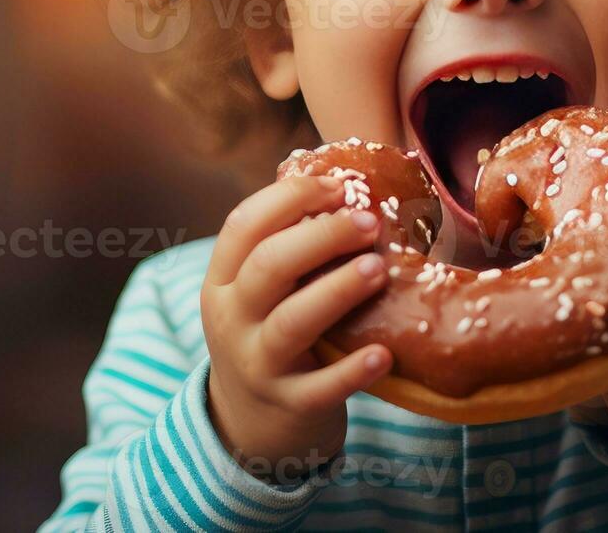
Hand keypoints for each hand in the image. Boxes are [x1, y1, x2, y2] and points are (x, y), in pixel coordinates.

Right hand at [201, 175, 392, 479]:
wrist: (250, 423)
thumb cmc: (270, 332)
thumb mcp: (258, 291)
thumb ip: (288, 246)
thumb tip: (347, 184)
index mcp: (224, 280)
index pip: (243, 225)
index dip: (290, 197)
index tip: (340, 185)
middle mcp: (233, 319)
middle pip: (269, 266)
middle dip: (321, 236)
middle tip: (369, 222)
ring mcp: (257, 364)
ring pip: (290, 323)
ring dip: (336, 291)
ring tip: (378, 269)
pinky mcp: (289, 404)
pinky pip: (319, 389)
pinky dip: (351, 372)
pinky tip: (383, 354)